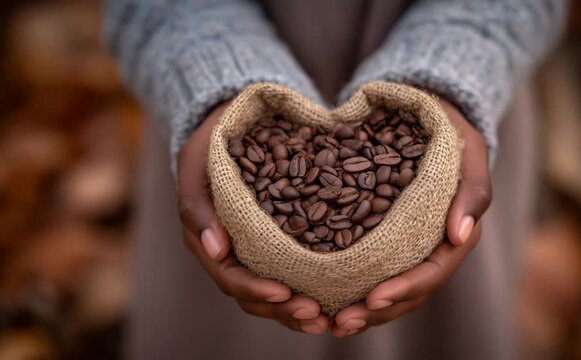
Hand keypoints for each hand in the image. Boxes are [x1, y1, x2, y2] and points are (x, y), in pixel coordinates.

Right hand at [177, 103, 329, 334]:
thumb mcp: (197, 164)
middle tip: (316, 315)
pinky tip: (334, 297)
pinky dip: (308, 288)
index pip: (230, 276)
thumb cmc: (212, 143)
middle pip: (254, 294)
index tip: (286, 292)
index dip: (256, 289)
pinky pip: (290, 272)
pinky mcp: (276, 241)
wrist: (230, 125)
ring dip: (297, 309)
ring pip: (273, 291)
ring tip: (328, 318)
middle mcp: (231, 253)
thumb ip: (199, 206)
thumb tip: (215, 249)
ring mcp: (254, 249)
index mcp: (209, 240)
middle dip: (284, 309)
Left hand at [331, 97, 492, 336]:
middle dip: (376, 311)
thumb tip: (460, 235)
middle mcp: (433, 248)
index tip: (373, 299)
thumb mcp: (468, 153)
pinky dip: (354, 287)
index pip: (432, 272)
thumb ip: (471, 192)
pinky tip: (327, 298)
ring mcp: (409, 246)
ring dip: (363, 310)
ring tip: (331, 323)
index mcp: (455, 235)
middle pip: (409, 292)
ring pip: (390, 288)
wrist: (429, 118)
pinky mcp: (387, 238)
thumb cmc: (452, 133)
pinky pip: (373, 270)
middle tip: (341, 323)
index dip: (405, 289)